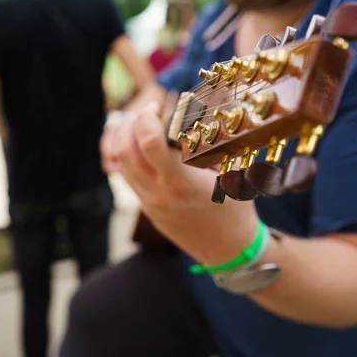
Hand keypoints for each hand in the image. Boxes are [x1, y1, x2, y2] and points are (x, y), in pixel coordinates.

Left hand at [106, 103, 258, 262]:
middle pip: (125, 150)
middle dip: (132, 123)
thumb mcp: (231, 174)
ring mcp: (149, 203)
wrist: (226, 250)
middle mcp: (159, 194)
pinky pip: (128, 177)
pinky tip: (144, 146)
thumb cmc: (235, 210)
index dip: (147, 118)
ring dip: (126, 138)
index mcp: (182, 183)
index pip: (150, 143)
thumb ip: (213, 144)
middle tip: (148, 112)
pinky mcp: (146, 208)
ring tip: (142, 124)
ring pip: (121, 163)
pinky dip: (130, 155)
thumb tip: (201, 113)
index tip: (157, 106)